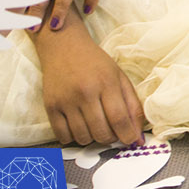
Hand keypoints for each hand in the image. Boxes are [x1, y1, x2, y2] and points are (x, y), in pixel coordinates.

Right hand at [36, 22, 143, 145]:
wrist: (64, 47)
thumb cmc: (96, 63)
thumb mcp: (119, 77)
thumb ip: (132, 105)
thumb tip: (138, 135)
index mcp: (107, 83)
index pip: (119, 118)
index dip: (127, 135)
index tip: (131, 141)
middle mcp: (85, 92)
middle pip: (101, 132)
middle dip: (111, 138)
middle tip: (112, 131)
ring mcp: (66, 101)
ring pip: (82, 137)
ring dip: (92, 139)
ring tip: (95, 126)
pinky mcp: (50, 107)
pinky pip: (63, 136)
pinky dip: (73, 138)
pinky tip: (79, 126)